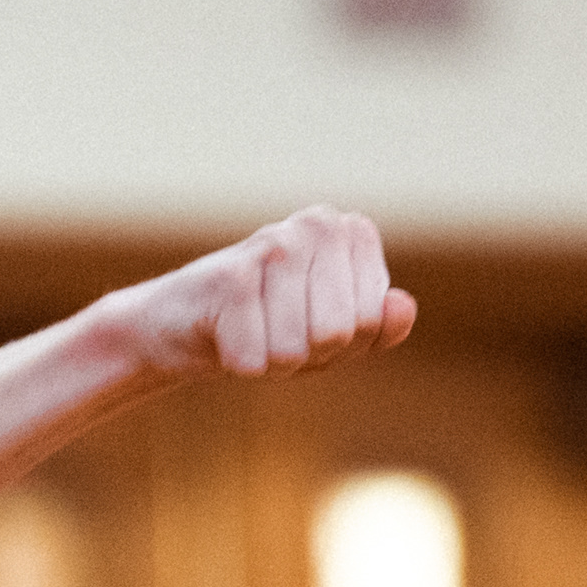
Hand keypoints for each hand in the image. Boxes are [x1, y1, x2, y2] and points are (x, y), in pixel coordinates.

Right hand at [108, 207, 416, 382]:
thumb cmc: (270, 329)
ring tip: (253, 332)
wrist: (184, 326)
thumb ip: (377, 327)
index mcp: (351, 233)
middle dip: (306, 353)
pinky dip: (239, 363)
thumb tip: (403, 306)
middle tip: (277, 331)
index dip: (341, 344)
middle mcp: (318, 224)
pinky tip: (225, 337)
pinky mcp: (232, 275)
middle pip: (338, 334)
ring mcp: (275, 242)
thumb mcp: (335, 338)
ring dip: (270, 360)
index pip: (371, 321)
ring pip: (295, 349)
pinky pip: (255, 358)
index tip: (310, 325)